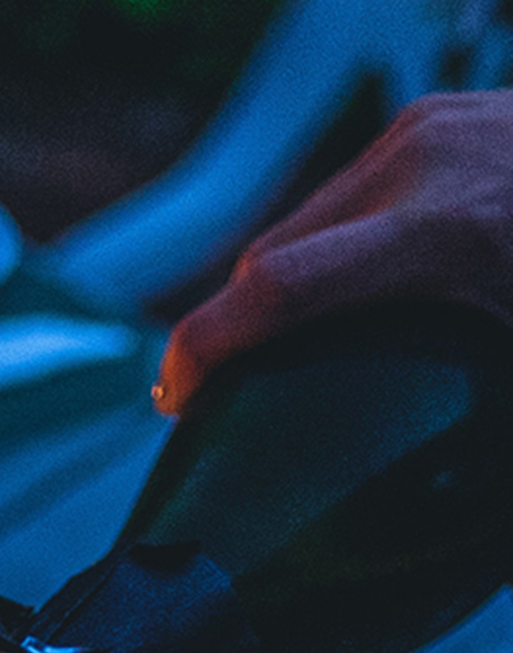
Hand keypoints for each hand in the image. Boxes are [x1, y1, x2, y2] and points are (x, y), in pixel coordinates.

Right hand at [156, 91, 512, 412]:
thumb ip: (485, 431)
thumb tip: (451, 533)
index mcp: (439, 236)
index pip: (277, 289)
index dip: (205, 346)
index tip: (173, 397)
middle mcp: (414, 168)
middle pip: (272, 257)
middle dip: (226, 327)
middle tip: (194, 394)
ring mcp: (420, 131)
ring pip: (302, 222)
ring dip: (275, 289)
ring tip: (254, 349)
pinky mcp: (430, 116)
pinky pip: (346, 194)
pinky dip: (324, 247)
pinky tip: (327, 293)